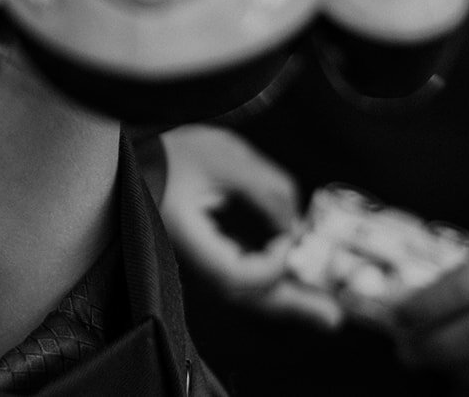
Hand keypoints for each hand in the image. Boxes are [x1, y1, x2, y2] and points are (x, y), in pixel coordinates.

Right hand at [160, 125, 342, 329]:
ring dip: (284, 296)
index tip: (288, 240)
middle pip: (243, 293)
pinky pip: (240, 274)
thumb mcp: (223, 155)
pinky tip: (294, 278)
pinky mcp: (204, 252)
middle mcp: (188, 255)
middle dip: (290, 305)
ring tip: (324, 310)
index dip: (268, 266)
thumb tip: (297, 226)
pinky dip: (270, 278)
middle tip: (331, 318)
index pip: (233, 274)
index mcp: (184, 234)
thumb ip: (267, 188)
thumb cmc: (172, 151)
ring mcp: (196, 257)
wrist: (137, 153)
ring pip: (243, 289)